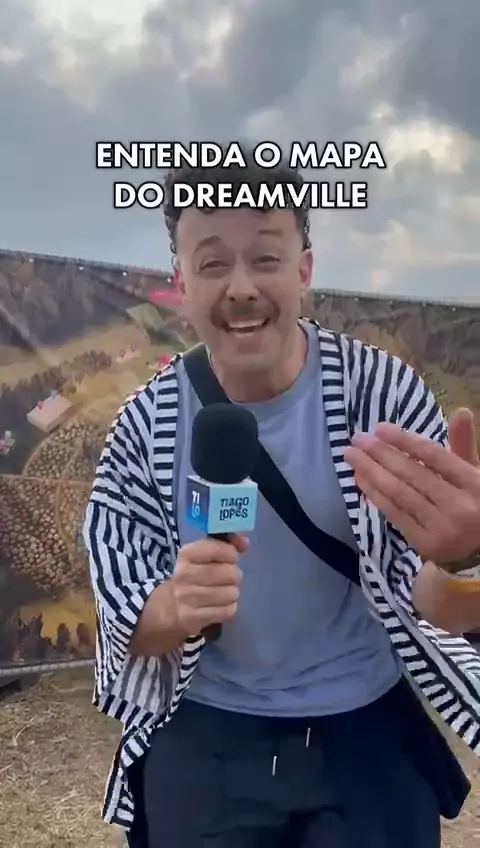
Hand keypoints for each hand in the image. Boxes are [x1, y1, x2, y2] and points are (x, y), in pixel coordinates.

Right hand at [169, 535, 247, 636]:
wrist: (167, 608)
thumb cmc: (191, 576)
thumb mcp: (202, 556)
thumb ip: (225, 545)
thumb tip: (245, 542)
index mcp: (187, 554)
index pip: (219, 549)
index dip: (231, 553)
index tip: (229, 558)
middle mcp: (185, 574)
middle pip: (230, 573)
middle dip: (235, 576)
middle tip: (228, 579)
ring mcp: (188, 597)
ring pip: (231, 593)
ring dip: (232, 593)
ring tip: (224, 592)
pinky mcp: (193, 618)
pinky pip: (227, 611)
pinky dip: (229, 608)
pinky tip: (220, 606)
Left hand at [344, 408, 479, 565]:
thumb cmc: (476, 504)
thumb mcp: (476, 473)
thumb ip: (464, 444)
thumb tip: (459, 410)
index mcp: (476, 484)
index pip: (435, 457)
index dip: (405, 441)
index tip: (379, 428)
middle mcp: (460, 506)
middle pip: (412, 474)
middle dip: (380, 454)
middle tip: (357, 439)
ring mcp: (441, 527)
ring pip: (400, 494)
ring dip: (372, 472)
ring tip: (352, 456)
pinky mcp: (425, 544)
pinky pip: (395, 514)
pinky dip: (376, 495)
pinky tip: (361, 479)